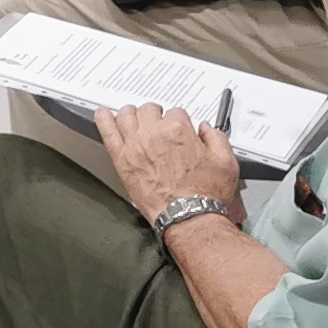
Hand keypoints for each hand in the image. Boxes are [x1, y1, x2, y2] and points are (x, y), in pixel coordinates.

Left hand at [94, 104, 242, 225]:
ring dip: (131, 114)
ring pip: (126, 116)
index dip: (178, 121)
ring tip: (132, 116)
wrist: (188, 216)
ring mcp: (135, 146)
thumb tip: (206, 129)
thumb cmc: (206, 193)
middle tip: (157, 123)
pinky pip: (107, 133)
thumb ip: (216, 138)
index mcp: (178, 131)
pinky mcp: (121, 160)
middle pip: (148, 111)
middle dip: (155, 115)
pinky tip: (102, 114)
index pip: (175, 112)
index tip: (179, 129)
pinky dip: (103, 120)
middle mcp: (154, 135)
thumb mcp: (226, 161)